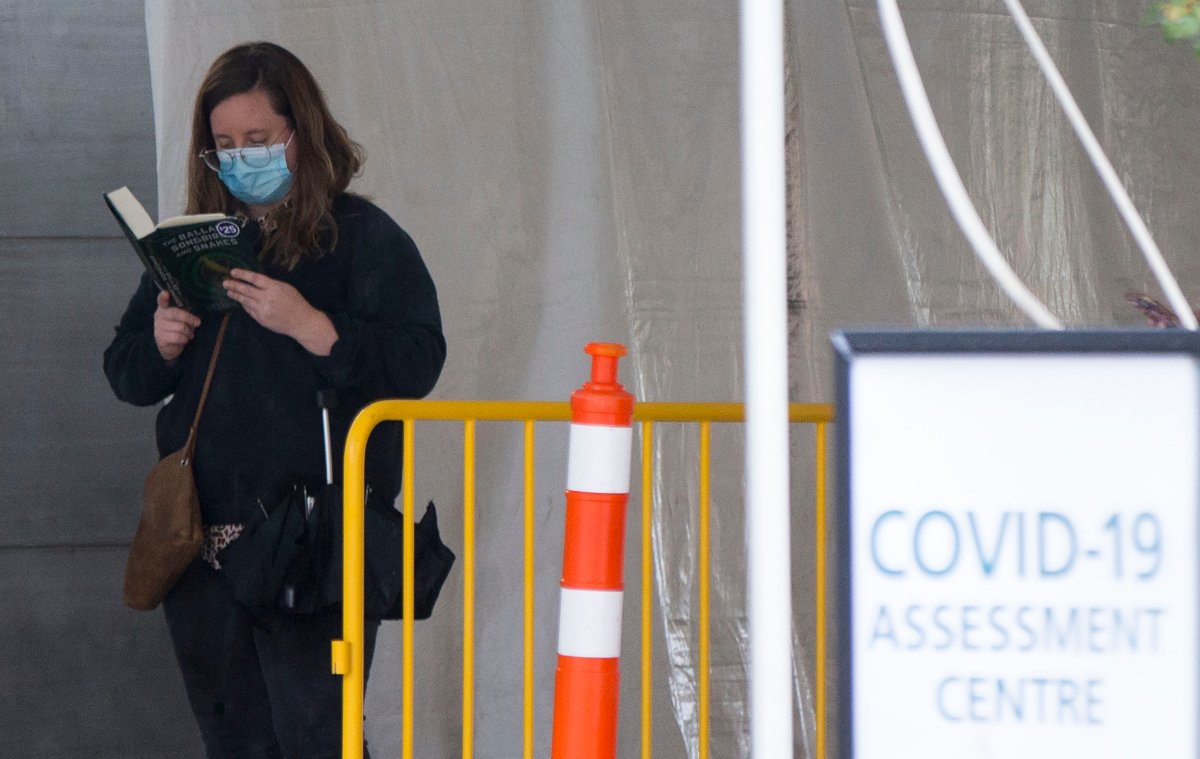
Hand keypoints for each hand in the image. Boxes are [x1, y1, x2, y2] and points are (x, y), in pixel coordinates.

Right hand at [154, 290, 200, 362]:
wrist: (169, 346)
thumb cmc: (178, 327)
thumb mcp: (183, 318)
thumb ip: (186, 313)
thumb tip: (196, 317)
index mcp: (164, 308)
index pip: (161, 300)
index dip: (163, 297)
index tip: (166, 293)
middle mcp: (159, 315)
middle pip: (176, 313)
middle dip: (189, 318)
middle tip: (198, 322)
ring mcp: (158, 327)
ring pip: (180, 327)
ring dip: (188, 332)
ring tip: (188, 333)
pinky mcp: (161, 338)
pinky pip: (178, 337)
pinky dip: (185, 339)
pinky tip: (184, 339)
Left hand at [223, 269, 338, 354]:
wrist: (302, 322)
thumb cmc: (296, 302)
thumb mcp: (286, 288)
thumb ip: (270, 285)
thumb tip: (255, 282)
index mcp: (274, 288)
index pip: (254, 279)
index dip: (242, 274)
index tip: (233, 272)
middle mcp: (266, 298)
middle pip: (246, 290)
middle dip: (234, 285)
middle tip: (225, 282)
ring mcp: (263, 310)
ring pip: (245, 301)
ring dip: (236, 295)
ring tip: (229, 291)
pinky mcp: (261, 320)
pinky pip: (250, 310)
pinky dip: (245, 305)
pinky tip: (242, 302)